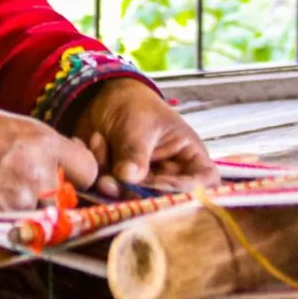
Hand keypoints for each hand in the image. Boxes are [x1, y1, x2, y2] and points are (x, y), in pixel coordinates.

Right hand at [0, 94, 99, 213]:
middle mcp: (39, 173)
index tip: (64, 174)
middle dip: (51, 197)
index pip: (88, 171)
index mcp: (43, 142)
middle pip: (67, 200)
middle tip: (19, 185)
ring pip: (41, 219)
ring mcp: (18, 202)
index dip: (76, 174)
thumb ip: (41, 148)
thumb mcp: (10, 125)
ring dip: (26, 213)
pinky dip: (4, 223)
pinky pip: (15, 230)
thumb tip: (60, 168)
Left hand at [68, 78, 217, 197]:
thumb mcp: (138, 125)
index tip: (154, 182)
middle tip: (113, 175)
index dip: (184, 189)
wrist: (102, 98)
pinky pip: (110, 193)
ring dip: (111, 180)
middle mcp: (170, 176)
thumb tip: (129, 178)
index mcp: (188, 156)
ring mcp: (144, 184)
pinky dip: (97, 172)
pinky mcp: (120, 187)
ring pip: (133, 199)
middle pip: (165, 200)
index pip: (203, 182)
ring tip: (99, 144)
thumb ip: (136, 152)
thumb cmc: (134, 106)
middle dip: (135, 191)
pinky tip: (94, 142)